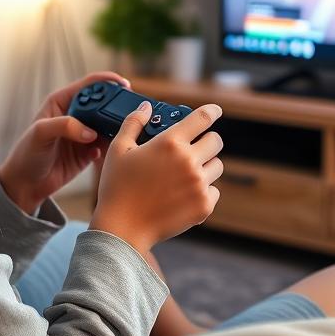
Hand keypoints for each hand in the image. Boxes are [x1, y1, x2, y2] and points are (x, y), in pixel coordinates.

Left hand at [0, 71, 130, 214]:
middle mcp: (75, 115)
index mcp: (61, 102)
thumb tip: (91, 132)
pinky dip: (113, 146)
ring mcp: (83, 134)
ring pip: (108, 125)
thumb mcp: (40, 134)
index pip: (89, 85)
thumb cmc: (26, 154)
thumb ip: (64, 126)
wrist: (26, 184)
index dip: (107, 81)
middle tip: (131, 112)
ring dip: (118, 128)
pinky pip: (107, 145)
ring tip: (127, 133)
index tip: (124, 85)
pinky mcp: (88, 152)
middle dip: (117, 106)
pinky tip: (113, 151)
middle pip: (103, 104)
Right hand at [90, 101, 222, 255]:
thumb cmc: (117, 187)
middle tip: (192, 149)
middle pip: (216, 141)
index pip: (203, 118)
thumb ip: (133, 123)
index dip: (212, 111)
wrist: (123, 227)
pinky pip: (214, 190)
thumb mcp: (118, 150)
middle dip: (206, 142)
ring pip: (217, 166)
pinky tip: (183, 194)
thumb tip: (146, 107)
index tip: (215, 111)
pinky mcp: (204, 205)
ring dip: (205, 166)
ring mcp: (199, 184)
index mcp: (170, 142)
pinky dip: (203, 190)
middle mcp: (189, 161)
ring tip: (184, 174)